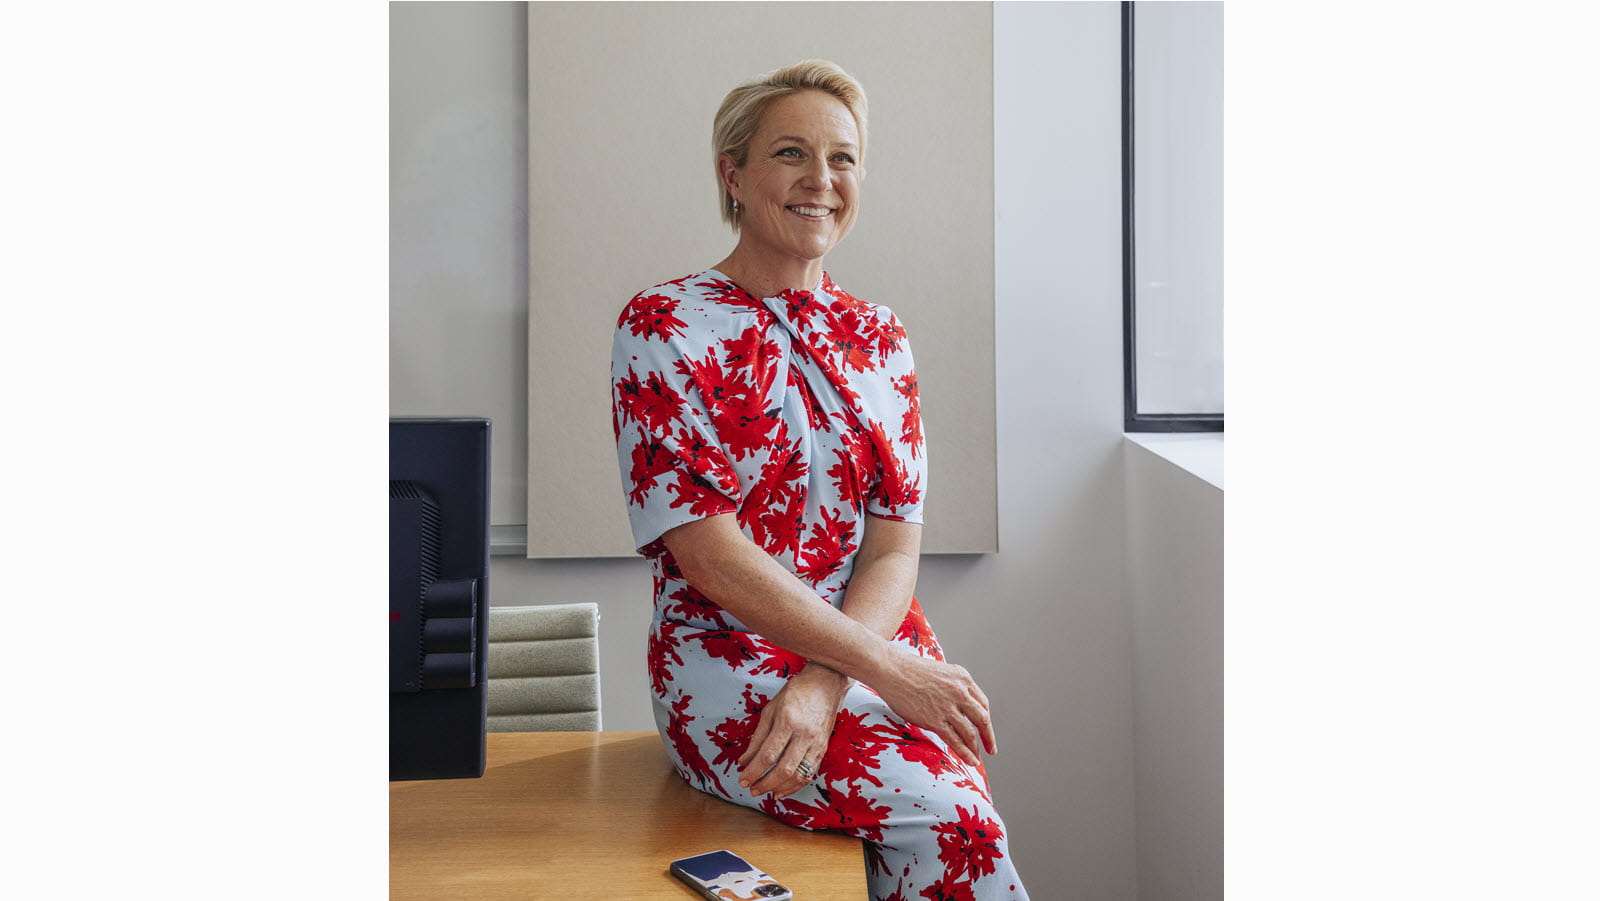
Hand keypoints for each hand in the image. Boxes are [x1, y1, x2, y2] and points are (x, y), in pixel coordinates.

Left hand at [736, 666, 848, 798]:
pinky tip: (782, 790)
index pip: (768, 754)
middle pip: (784, 769)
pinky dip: (795, 785)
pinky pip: (810, 773)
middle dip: (765, 784)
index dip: (753, 771)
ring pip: (799, 775)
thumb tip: (744, 761)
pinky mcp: (823, 748)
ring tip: (765, 793)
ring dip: (780, 788)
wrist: (825, 684)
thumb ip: (757, 738)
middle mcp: (804, 735)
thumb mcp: (771, 710)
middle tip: (751, 789)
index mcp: (788, 722)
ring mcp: (816, 743)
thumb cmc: (796, 693)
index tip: (742, 780)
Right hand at [873, 651, 996, 766]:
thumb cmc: (910, 670)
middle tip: (991, 747)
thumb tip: (956, 705)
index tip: (985, 729)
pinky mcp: (935, 720)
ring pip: (970, 732)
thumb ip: (952, 687)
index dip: (985, 718)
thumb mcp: (941, 672)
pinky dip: (966, 753)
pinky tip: (971, 760)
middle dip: (988, 736)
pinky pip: (955, 740)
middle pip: (982, 719)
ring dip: (976, 748)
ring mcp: (948, 707)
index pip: (982, 703)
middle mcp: (960, 692)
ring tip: (977, 758)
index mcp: (963, 678)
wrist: (891, 670)